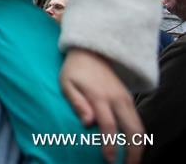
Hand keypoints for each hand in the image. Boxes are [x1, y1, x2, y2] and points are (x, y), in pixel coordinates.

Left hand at [60, 48, 143, 163]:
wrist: (91, 52)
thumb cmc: (74, 71)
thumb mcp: (67, 83)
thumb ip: (76, 103)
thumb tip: (87, 123)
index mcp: (99, 96)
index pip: (108, 125)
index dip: (110, 145)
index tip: (109, 160)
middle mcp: (117, 99)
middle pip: (133, 130)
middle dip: (133, 152)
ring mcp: (126, 99)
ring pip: (140, 127)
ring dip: (139, 146)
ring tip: (132, 161)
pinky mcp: (130, 99)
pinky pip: (138, 121)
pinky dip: (138, 137)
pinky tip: (132, 147)